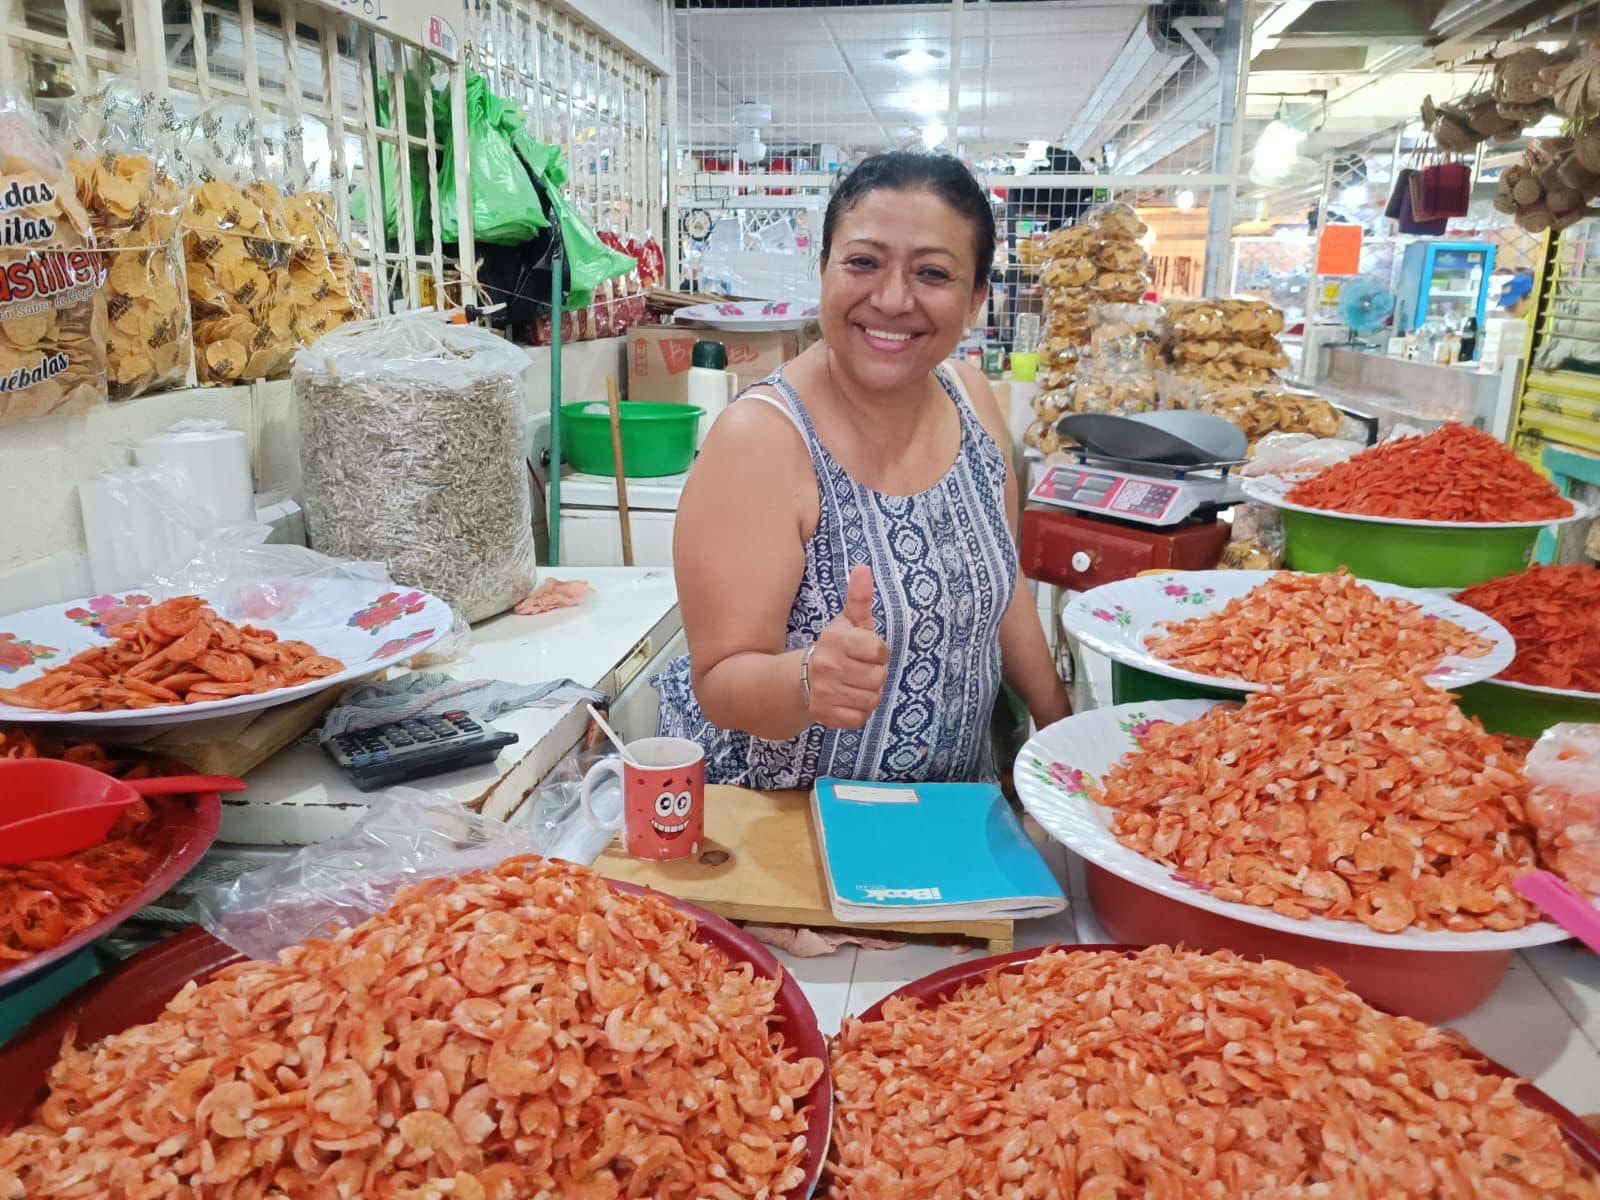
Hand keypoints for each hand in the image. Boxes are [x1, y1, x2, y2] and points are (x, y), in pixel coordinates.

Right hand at [804, 564, 890, 728]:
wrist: (800, 679)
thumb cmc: (834, 648)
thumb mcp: (847, 623)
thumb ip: (859, 598)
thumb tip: (863, 567)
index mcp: (836, 640)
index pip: (879, 651)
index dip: (877, 653)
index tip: (864, 653)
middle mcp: (827, 665)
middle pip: (878, 678)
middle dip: (874, 676)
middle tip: (858, 671)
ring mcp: (824, 692)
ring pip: (872, 700)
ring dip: (867, 695)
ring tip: (853, 686)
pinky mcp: (824, 714)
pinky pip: (860, 719)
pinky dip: (858, 713)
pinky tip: (846, 701)